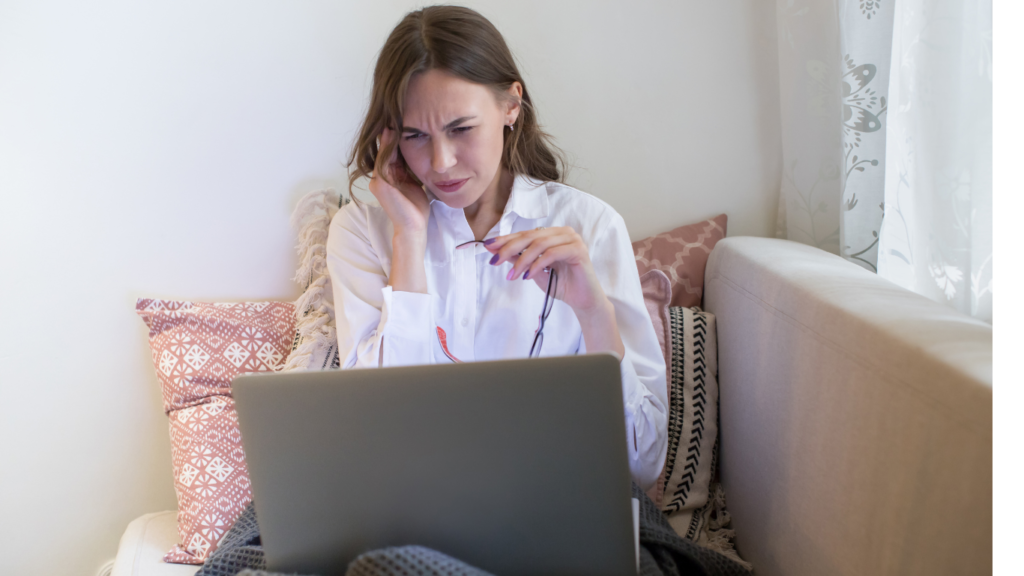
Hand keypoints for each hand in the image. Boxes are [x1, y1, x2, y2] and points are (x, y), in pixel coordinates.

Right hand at [368, 128, 430, 235]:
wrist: (415, 227)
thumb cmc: (417, 208)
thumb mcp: (415, 182)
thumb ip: (411, 168)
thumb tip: (420, 150)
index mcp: (388, 176)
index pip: (392, 152)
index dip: (398, 136)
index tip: (405, 119)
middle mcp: (379, 177)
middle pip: (386, 149)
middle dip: (393, 132)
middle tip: (398, 113)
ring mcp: (377, 180)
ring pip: (383, 152)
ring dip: (389, 135)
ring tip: (395, 118)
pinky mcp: (380, 184)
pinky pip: (383, 160)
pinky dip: (387, 146)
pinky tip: (393, 132)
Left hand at [484, 227, 607, 315]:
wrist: (583, 301)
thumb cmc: (561, 284)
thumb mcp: (533, 270)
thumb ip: (517, 258)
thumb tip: (495, 249)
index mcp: (553, 234)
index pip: (525, 234)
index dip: (506, 240)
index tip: (488, 248)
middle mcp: (563, 232)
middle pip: (530, 236)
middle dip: (509, 248)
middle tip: (494, 261)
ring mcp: (573, 239)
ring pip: (540, 244)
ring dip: (522, 260)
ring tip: (512, 275)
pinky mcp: (578, 250)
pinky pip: (552, 253)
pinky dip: (537, 264)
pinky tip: (528, 276)